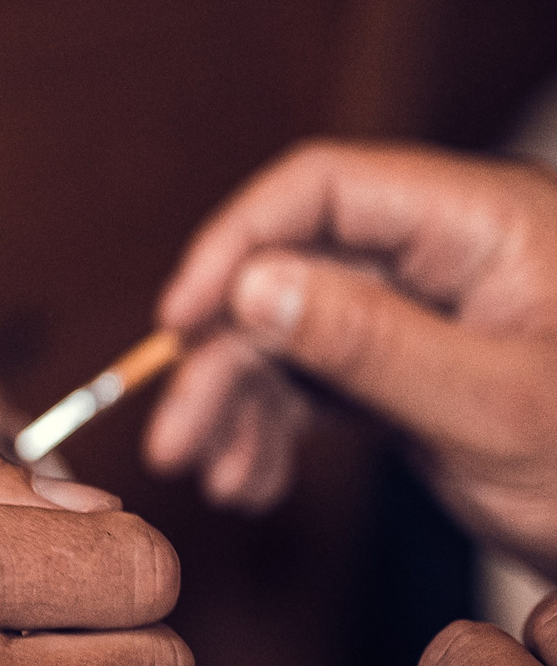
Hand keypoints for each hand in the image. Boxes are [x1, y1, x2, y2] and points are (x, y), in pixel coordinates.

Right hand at [146, 142, 556, 569]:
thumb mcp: (488, 408)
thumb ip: (367, 340)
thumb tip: (252, 284)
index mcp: (485, 223)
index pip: (324, 186)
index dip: (238, 241)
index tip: (183, 317)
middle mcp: (450, 252)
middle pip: (294, 270)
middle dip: (228, 356)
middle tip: (177, 438)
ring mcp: (433, 309)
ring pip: (295, 332)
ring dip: (243, 404)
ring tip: (217, 478)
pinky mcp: (420, 364)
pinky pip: (322, 377)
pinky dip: (280, 427)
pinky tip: (257, 479)